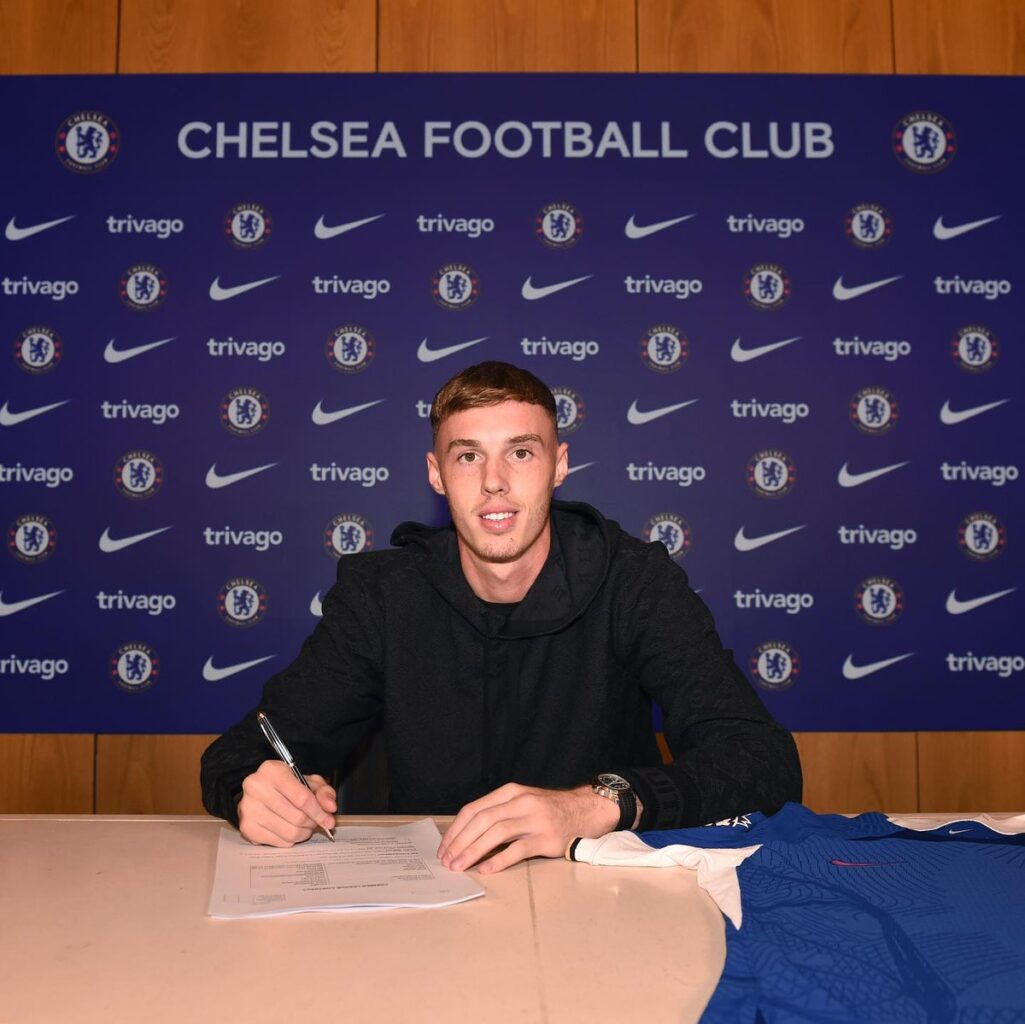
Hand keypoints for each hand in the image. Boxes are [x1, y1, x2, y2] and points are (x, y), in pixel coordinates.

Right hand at [237, 760, 336, 846]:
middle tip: (315, 822)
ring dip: (303, 833)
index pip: (301, 797)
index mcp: (272, 770)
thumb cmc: (287, 786)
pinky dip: (290, 840)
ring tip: (304, 826)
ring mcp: (248, 808)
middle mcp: (256, 787)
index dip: (319, 812)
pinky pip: (279, 842)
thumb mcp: (308, 782)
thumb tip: (330, 807)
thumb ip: (323, 791)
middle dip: (312, 823)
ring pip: (289, 832)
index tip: (329, 821)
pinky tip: (290, 830)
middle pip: (297, 817)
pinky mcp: (246, 827)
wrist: (259, 793)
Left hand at [437, 783, 620, 874]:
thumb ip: (498, 812)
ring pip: (496, 833)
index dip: (456, 830)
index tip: (444, 848)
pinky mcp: (547, 838)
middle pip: (482, 820)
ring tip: (460, 866)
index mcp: (511, 792)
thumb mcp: (522, 802)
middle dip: (460, 842)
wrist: (585, 810)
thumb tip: (465, 837)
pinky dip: (499, 860)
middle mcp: (521, 802)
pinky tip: (486, 869)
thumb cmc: (548, 810)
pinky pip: (518, 849)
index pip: (474, 809)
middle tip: (447, 861)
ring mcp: (535, 819)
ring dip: (473, 851)